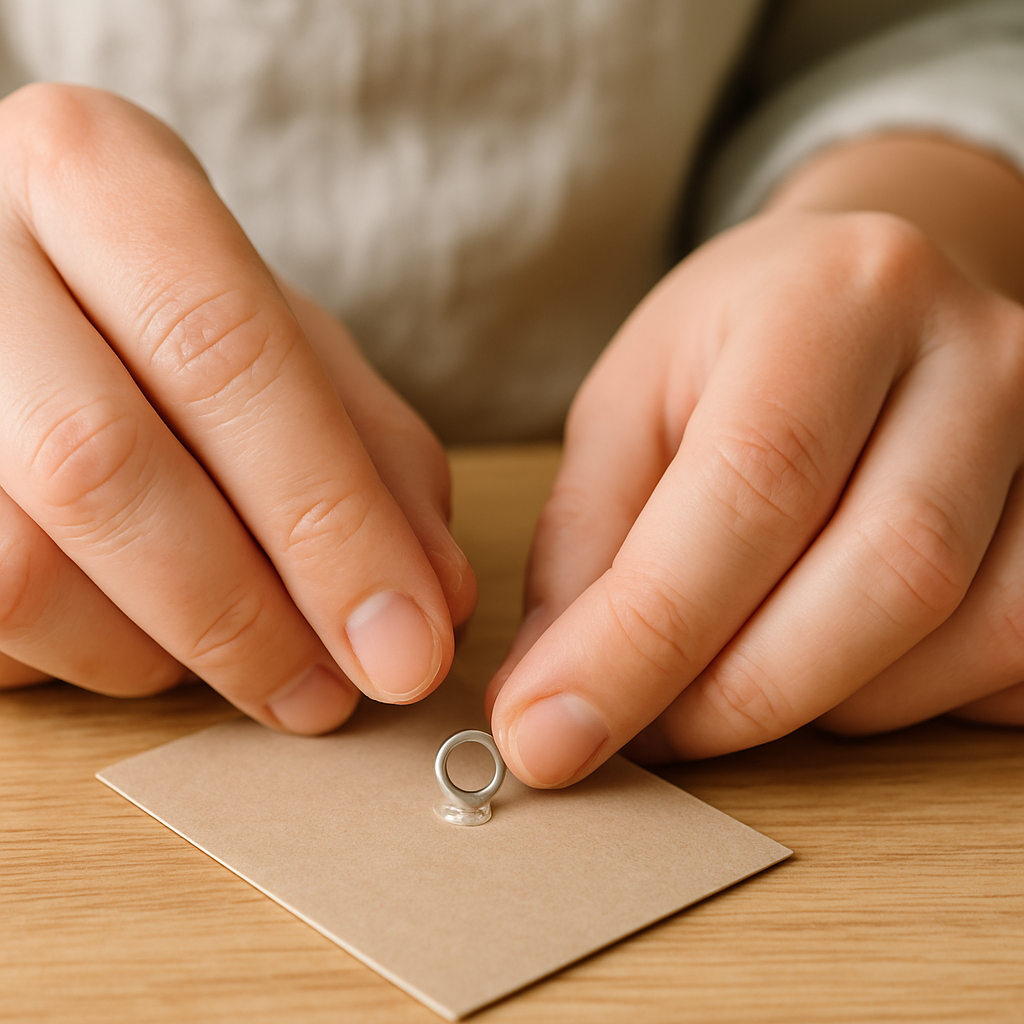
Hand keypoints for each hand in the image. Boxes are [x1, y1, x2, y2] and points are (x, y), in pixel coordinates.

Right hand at [0, 84, 474, 731]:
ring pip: (18, 567)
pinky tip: (140, 631)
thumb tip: (434, 599)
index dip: (327, 519)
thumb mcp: (285, 339)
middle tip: (330, 693)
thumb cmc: (166, 313)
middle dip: (243, 614)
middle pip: (103, 465)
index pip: (224, 352)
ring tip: (235, 652)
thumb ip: (372, 450)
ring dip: (155, 651)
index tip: (408, 644)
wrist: (9, 280)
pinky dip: (83, 656)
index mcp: (96, 175)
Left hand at [487, 136, 1023, 784]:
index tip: (550, 734)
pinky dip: (911, 701)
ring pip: (964, 635)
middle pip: (884, 575)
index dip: (644, 639)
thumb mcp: (630, 411)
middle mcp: (976, 356)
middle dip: (739, 695)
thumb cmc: (736, 352)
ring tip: (736, 677)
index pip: (750, 489)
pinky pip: (1017, 656)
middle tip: (646, 733)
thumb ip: (586, 547)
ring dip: (824, 704)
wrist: (868, 304)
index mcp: (832, 299)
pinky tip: (834, 665)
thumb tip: (552, 700)